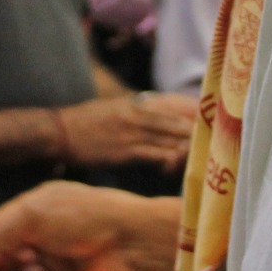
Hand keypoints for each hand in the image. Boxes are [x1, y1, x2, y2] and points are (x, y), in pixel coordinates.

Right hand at [55, 93, 197, 172]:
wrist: (58, 131)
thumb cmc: (81, 122)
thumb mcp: (109, 108)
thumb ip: (130, 111)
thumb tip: (145, 113)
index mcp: (134, 105)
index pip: (171, 110)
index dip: (191, 119)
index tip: (207, 127)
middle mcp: (136, 116)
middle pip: (175, 123)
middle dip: (195, 134)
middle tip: (213, 144)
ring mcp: (131, 133)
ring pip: (168, 139)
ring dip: (185, 149)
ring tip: (199, 159)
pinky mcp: (124, 150)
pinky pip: (153, 154)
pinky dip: (167, 159)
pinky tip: (175, 165)